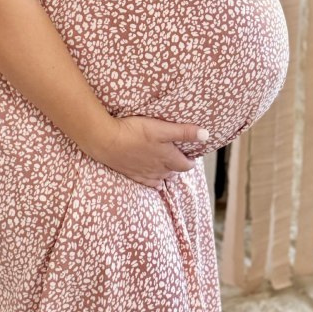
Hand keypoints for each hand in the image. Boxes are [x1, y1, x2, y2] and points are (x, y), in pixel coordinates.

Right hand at [88, 115, 209, 189]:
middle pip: (174, 173)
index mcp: (168, 159)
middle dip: (178, 166)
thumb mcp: (162, 129)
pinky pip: (146, 182)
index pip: (186, 165)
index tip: (192, 155)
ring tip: (166, 167)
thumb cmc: (135, 132)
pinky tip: (151, 178)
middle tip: (179, 157)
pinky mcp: (131, 173)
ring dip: (166, 174)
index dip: (191, 161)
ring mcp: (144, 173)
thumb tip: (206, 135)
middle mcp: (158, 170)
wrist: (106, 141)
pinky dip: (152, 181)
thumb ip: (184, 132)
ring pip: (160, 179)